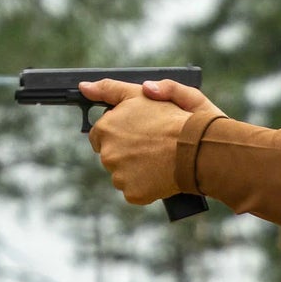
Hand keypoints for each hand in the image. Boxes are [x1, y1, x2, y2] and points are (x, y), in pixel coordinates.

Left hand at [80, 78, 226, 205]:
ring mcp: (120, 177)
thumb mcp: (140, 94)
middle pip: (111, 156)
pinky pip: (134, 192)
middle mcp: (107, 154)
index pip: (99, 135)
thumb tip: (84, 88)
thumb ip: (109, 89)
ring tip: (157, 161)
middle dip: (127, 152)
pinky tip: (159, 176)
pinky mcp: (134, 194)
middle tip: (151, 146)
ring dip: (135, 171)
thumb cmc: (173, 119)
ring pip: (121, 176)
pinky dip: (145, 186)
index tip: (138, 134)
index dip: (119, 134)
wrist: (196, 149)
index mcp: (105, 129)